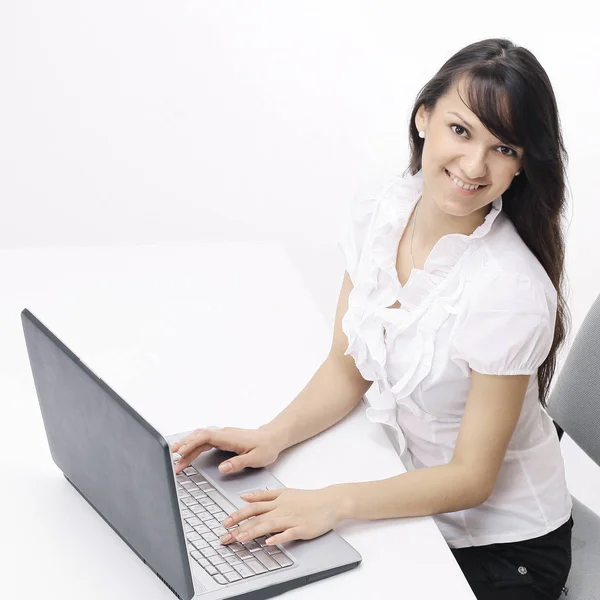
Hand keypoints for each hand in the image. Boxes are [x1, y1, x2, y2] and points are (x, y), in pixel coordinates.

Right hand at [170, 426, 282, 474]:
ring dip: (188, 447)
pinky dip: (194, 447)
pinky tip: (188, 454)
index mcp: (230, 437)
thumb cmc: (266, 447)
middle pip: (199, 436)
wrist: (272, 438)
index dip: (192, 443)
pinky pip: (204, 441)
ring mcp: (223, 436)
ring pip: (200, 438)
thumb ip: (238, 463)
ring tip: (176, 460)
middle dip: (184, 446)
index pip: (206, 437)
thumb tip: (223, 468)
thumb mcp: (256, 458)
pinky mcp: (223, 439)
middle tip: (173, 458)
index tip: (181, 452)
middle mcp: (224, 434)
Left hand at [219, 487, 345, 545]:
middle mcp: (281, 508)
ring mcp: (291, 518)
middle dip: (239, 527)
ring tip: (240, 538)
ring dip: (253, 532)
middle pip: (257, 517)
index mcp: (277, 500)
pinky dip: (279, 538)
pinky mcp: (302, 528)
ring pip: (269, 525)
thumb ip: (264, 494)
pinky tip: (269, 543)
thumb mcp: (284, 492)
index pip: (253, 507)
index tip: (225, 522)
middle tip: (225, 535)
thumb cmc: (307, 499)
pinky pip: (289, 533)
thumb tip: (245, 496)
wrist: (330, 501)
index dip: (238, 514)